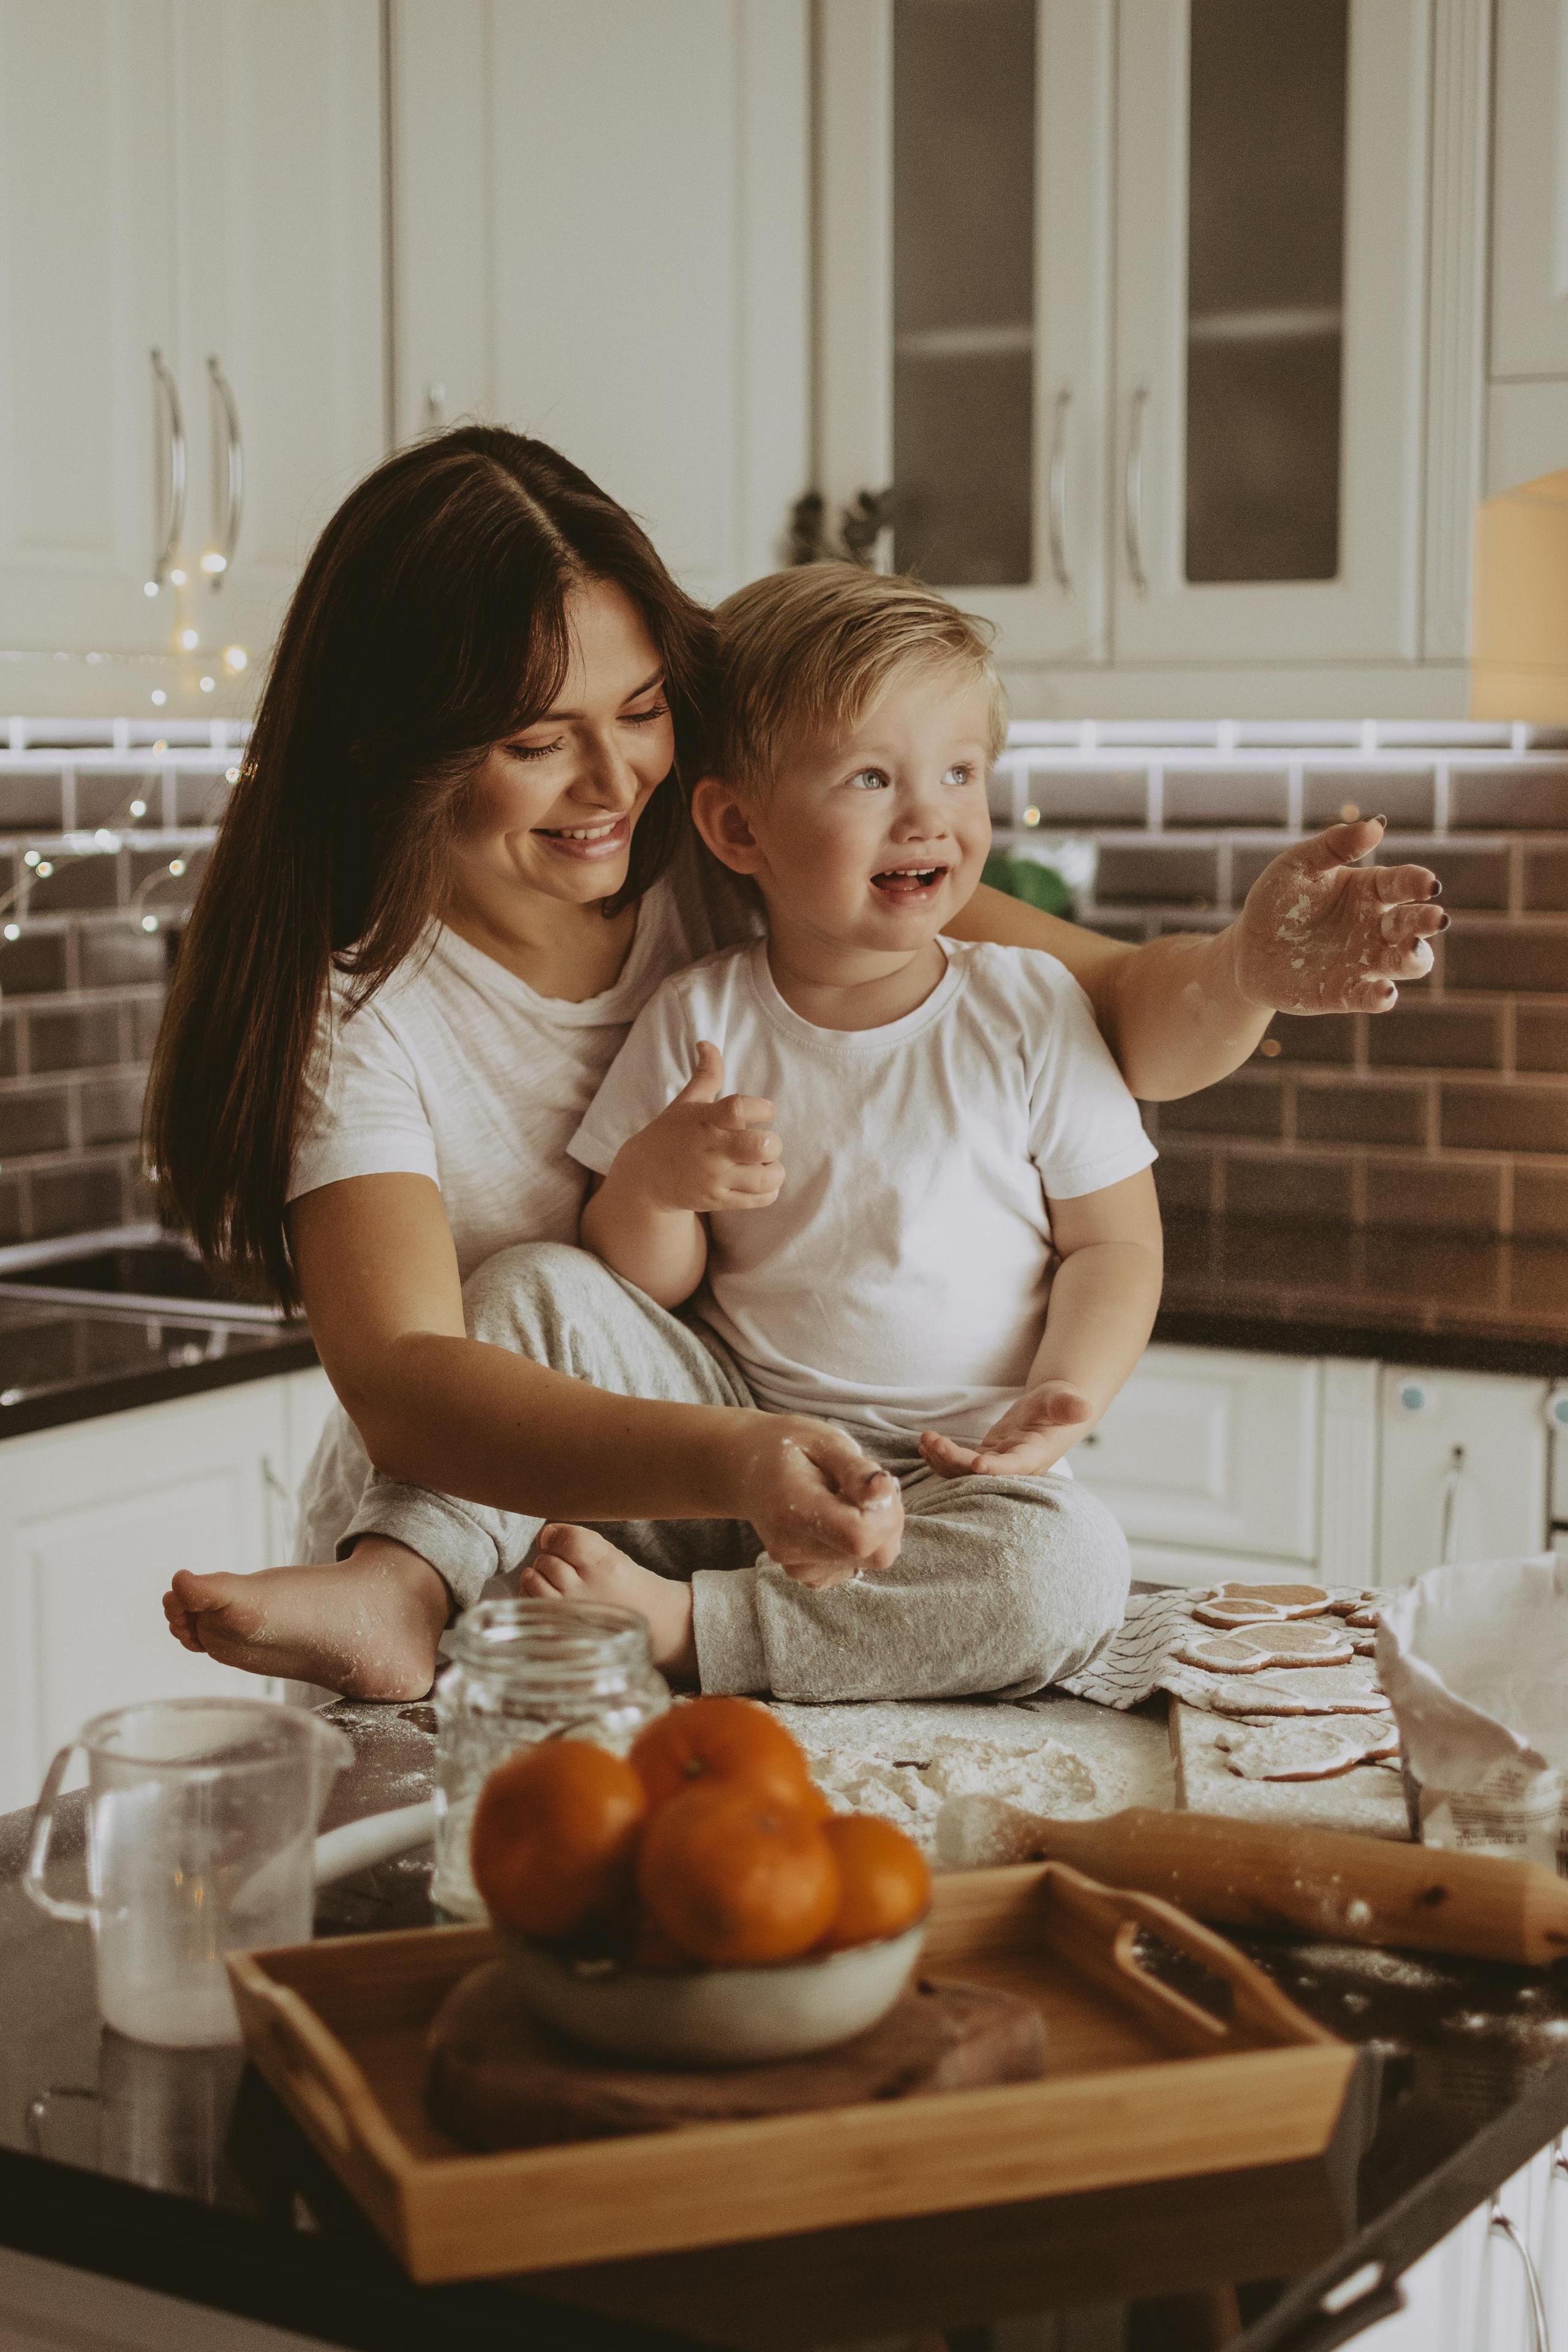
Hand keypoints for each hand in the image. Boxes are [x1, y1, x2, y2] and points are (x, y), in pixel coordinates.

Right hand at [617, 1042, 782, 1212]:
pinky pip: (760, 1198)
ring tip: (763, 1164)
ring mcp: (713, 1178)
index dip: (762, 1107)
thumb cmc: (673, 1134)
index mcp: (704, 1120)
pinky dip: (770, 1190)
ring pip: (765, 1177)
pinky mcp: (717, 1200)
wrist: (645, 1178)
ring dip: (774, 1169)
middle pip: (761, 1146)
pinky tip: (760, 1180)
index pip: (739, 1109)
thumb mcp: (686, 1103)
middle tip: (764, 1142)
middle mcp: (710, 1150)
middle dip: (773, 1143)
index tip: (765, 1110)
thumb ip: (706, 1074)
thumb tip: (707, 1043)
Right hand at [737, 1414, 903, 1587]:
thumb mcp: (823, 1440)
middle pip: (873, 1554)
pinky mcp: (805, 1574)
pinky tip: (838, 1518)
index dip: (886, 1513)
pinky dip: (858, 1544)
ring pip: (869, 1561)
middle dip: (887, 1520)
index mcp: (792, 1508)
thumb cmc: (787, 1446)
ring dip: (874, 1530)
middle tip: (866, 1487)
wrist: (745, 1468)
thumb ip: (856, 1469)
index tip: (878, 1483)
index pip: (859, 1536)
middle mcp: (791, 1546)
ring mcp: (796, 1565)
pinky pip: (854, 1567)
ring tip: (845, 1498)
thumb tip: (885, 1491)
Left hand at [919, 1381, 1094, 1479]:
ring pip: (966, 1473)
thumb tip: (1083, 1407)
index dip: (996, 1468)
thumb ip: (1069, 1406)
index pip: (1014, 1466)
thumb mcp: (1064, 1400)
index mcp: (1036, 1455)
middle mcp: (1016, 1467)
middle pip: (981, 1474)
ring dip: (943, 1459)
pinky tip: (927, 1446)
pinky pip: (961, 1465)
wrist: (1055, 1411)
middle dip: (955, 1460)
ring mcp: (1000, 1465)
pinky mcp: (988, 1459)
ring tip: (926, 1439)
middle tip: (934, 1440)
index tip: (977, 1463)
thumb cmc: (1060, 1403)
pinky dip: (942, 1457)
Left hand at [1231, 818, 1443, 1014]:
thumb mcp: (1298, 865)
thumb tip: (1377, 824)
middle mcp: (1377, 926)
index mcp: (1371, 890)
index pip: (1404, 883)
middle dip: (1426, 921)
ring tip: (1411, 951)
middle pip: (1413, 924)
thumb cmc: (1278, 901)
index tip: (1427, 883)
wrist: (1248, 949)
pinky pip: (1371, 996)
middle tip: (1434, 918)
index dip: (1418, 882)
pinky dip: (1381, 996)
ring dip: (1415, 958)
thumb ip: (1334, 846)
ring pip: (1405, 962)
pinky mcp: (1346, 993)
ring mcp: (1365, 961)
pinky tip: (1384, 993)